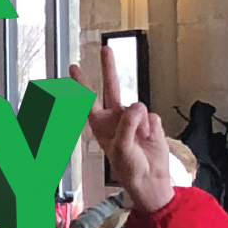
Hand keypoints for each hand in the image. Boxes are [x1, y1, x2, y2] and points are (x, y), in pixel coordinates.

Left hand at [70, 44, 174, 215]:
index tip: (74, 67)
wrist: (150, 178)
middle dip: (109, 68)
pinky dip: (152, 129)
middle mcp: (115, 118)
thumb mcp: (121, 146)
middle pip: (111, 87)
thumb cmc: (129, 167)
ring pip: (138, 107)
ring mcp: (133, 118)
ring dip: (140, 123)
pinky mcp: (150, 122)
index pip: (87, 100)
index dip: (81, 84)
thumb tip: (138, 106)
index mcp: (100, 124)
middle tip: (105, 49)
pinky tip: (149, 139)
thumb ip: (127, 124)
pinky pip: (153, 118)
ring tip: (140, 139)